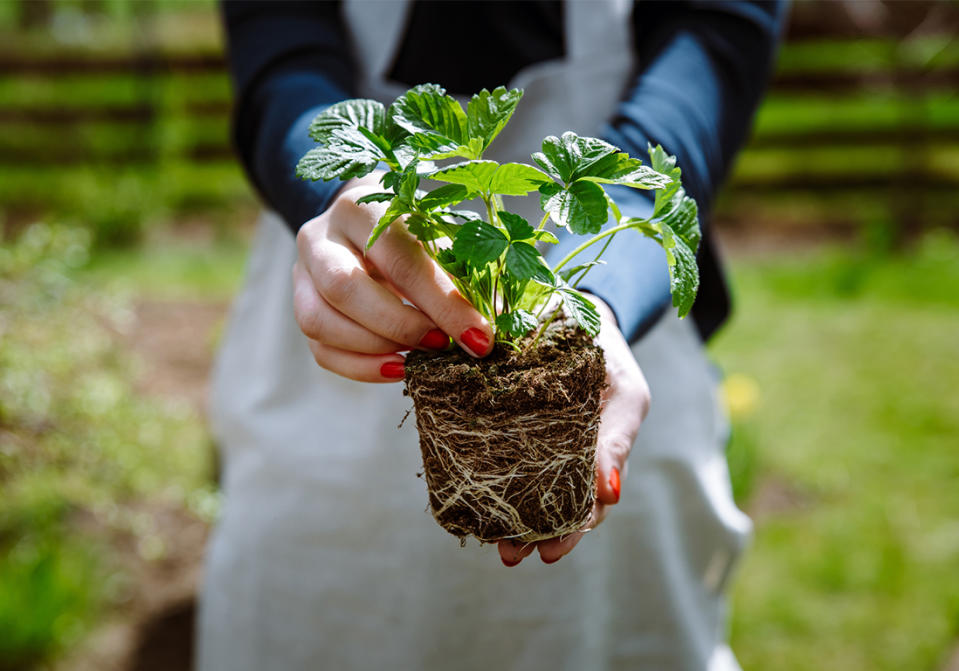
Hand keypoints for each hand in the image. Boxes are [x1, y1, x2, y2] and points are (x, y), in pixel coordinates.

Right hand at [292, 173, 492, 381]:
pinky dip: (363, 368)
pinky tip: (399, 367)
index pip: (400, 258)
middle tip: (442, 346)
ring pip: (319, 322)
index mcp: (361, 208)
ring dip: (376, 349)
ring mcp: (301, 275)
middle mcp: (319, 237)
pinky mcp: (300, 307)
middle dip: (400, 326)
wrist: (368, 222)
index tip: (479, 337)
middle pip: (344, 288)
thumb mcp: (440, 237)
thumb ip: (463, 274)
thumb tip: (496, 324)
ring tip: (421, 358)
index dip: (442, 303)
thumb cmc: (415, 229)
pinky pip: (322, 350)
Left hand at [498, 294, 649, 565]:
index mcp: (597, 450)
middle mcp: (565, 450)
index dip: (570, 531)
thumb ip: (616, 439)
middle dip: (534, 534)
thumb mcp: (624, 393)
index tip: (549, 552)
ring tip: (493, 541)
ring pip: (524, 485)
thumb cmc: (607, 353)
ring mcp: (534, 435)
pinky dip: (488, 474)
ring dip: (510, 515)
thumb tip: (610, 494)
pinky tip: (472, 491)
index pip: (587, 503)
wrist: (574, 306)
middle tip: (511, 554)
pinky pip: (496, 450)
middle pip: (552, 504)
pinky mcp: (503, 415)